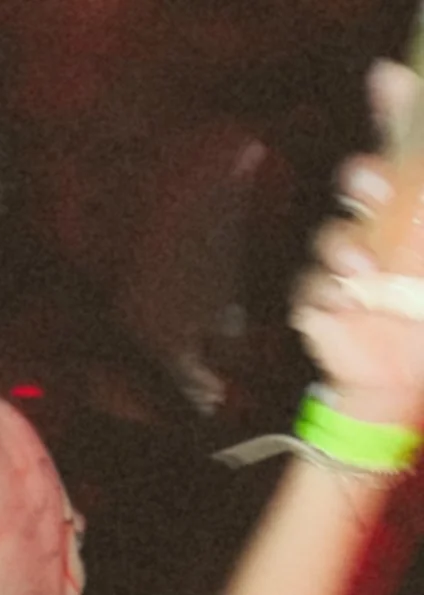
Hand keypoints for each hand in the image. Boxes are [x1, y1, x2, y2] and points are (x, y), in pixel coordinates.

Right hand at [291, 66, 423, 415]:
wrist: (401, 383)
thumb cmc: (423, 320)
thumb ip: (421, 212)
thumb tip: (406, 144)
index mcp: (411, 213)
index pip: (401, 154)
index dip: (392, 113)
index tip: (388, 82)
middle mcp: (377, 228)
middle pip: (359, 182)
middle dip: (364, 179)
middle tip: (376, 188)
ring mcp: (343, 266)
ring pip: (332, 236)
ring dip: (346, 246)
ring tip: (367, 268)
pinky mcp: (318, 304)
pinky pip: (312, 290)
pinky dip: (327, 293)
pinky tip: (347, 299)